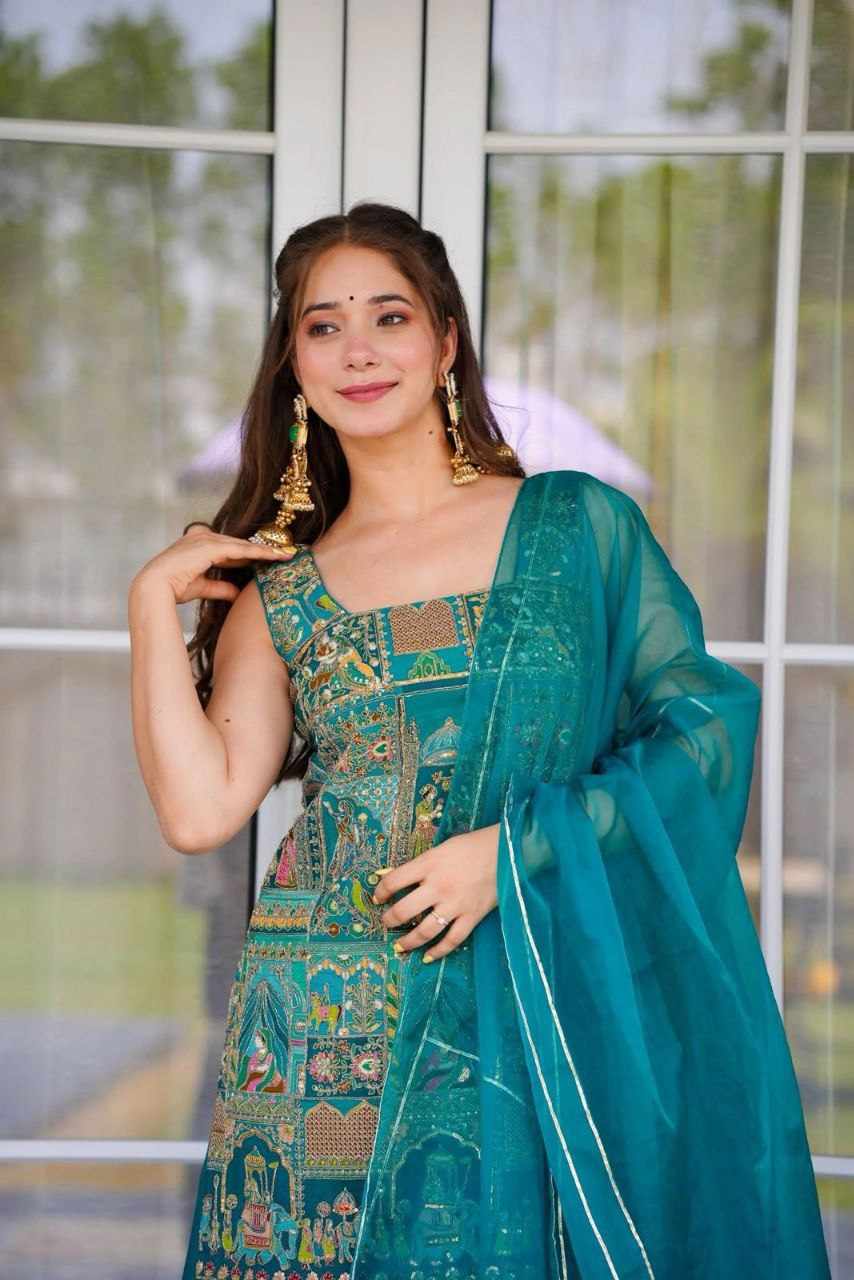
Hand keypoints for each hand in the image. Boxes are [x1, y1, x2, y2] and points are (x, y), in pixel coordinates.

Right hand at [129, 525, 294, 605]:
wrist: (155, 587)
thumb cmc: (173, 588)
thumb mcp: (203, 587)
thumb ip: (220, 588)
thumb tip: (236, 593)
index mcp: (199, 544)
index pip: (231, 549)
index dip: (252, 554)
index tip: (271, 558)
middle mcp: (203, 536)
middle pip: (241, 544)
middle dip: (264, 550)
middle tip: (287, 553)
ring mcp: (206, 539)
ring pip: (244, 545)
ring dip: (266, 550)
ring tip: (287, 555)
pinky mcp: (210, 545)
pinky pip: (240, 549)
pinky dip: (258, 552)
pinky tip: (274, 556)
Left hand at [372, 823, 500, 962]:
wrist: (506, 851)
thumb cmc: (472, 846)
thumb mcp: (441, 848)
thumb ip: (420, 865)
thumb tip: (393, 876)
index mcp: (429, 864)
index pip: (394, 880)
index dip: (380, 891)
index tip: (377, 897)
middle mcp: (438, 886)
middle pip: (404, 910)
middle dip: (390, 920)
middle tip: (386, 923)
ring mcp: (455, 904)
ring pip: (424, 930)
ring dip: (409, 941)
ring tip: (400, 946)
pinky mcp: (472, 916)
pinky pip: (452, 940)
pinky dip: (439, 951)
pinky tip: (428, 957)